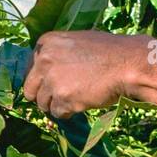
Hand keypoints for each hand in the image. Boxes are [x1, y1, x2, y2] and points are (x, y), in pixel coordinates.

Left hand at [21, 30, 148, 117]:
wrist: (127, 64)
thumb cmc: (108, 52)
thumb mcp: (76, 42)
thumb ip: (57, 55)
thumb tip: (44, 73)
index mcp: (45, 44)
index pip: (30, 70)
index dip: (41, 80)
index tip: (51, 84)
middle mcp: (44, 61)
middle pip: (30, 90)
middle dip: (44, 95)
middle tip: (61, 96)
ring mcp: (52, 80)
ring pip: (43, 104)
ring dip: (58, 104)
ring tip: (77, 96)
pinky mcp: (63, 99)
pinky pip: (57, 113)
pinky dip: (68, 112)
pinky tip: (82, 102)